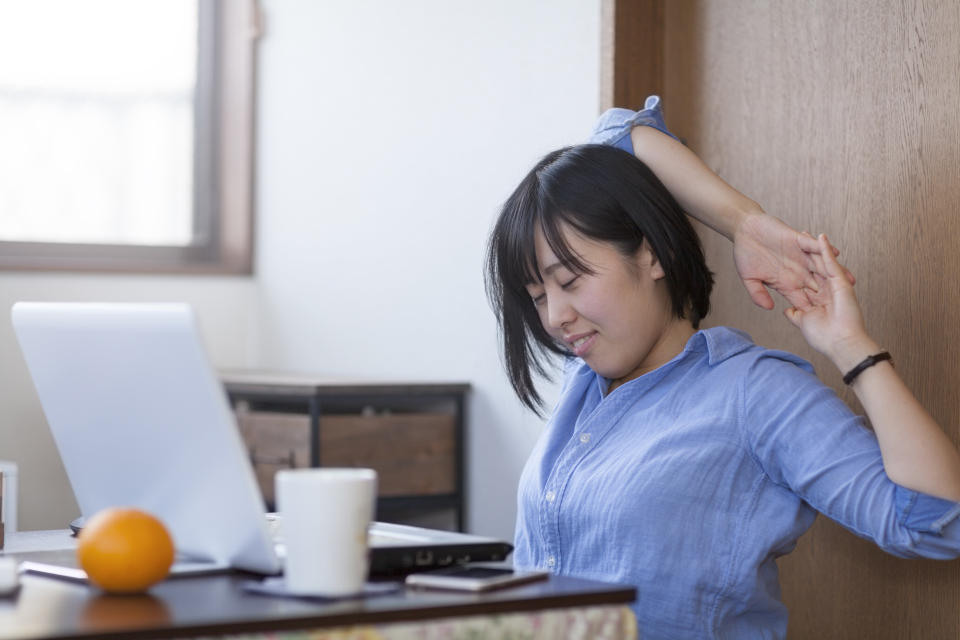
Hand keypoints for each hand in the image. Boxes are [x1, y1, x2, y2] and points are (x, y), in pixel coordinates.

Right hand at [733, 213, 853, 310]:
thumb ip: (758, 293)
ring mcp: (799, 256)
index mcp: (785, 282)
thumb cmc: (745, 254)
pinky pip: (813, 246)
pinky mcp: (798, 240)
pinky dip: (823, 249)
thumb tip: (769, 308)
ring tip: (849, 280)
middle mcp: (796, 270)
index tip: (823, 321)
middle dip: (830, 295)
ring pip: (821, 266)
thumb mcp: (749, 278)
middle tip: (844, 306)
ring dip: (835, 273)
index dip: (812, 309)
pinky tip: (835, 253)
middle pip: (817, 285)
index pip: (802, 298)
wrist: (745, 230)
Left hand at [783, 234, 874, 368]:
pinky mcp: (840, 282)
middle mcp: (821, 291)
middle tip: (791, 239)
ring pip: (819, 262)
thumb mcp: (803, 323)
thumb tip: (786, 310)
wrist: (842, 343)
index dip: (791, 270)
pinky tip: (819, 237)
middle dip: (801, 254)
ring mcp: (831, 286)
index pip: (799, 281)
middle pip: (810, 268)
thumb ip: (795, 315)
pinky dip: (825, 250)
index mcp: (811, 300)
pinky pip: (830, 263)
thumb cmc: (824, 338)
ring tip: (803, 232)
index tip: (779, 260)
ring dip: (813, 247)